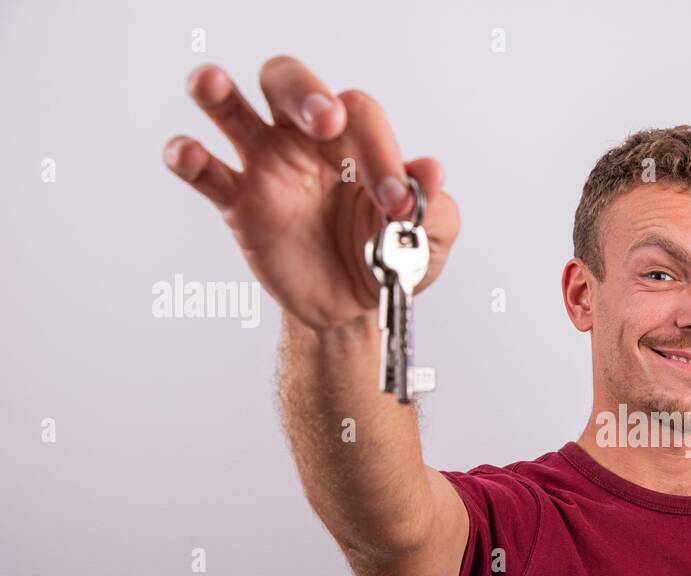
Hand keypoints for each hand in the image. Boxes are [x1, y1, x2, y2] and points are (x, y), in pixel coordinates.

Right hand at [163, 56, 459, 329]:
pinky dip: (187, 156)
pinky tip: (188, 153)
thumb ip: (434, 208)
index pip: (360, 118)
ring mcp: (267, 167)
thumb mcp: (428, 239)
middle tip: (327, 123)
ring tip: (212, 84)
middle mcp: (307, 141)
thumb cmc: (389, 258)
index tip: (398, 205)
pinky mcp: (239, 204)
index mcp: (356, 140)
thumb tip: (431, 173)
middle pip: (289, 83)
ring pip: (232, 109)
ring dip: (219, 93)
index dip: (381, 153)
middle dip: (304, 93)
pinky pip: (204, 172)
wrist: (354, 308)